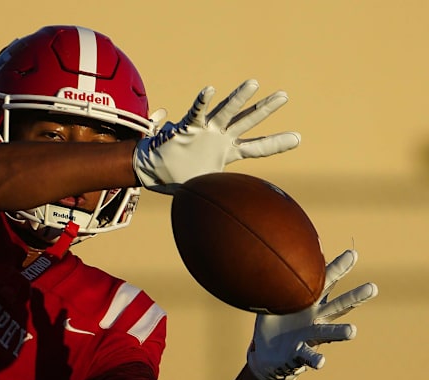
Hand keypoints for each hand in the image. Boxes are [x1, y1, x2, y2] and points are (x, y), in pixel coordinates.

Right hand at [133, 79, 299, 193]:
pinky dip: (201, 103)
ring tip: (254, 83)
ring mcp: (205, 131)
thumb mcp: (208, 187)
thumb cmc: (180, 177)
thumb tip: (233, 222)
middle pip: (247, 121)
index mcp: (227, 151)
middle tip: (284, 96)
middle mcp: (220, 137)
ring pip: (225, 112)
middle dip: (265, 109)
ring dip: (239, 98)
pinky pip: (196, 114)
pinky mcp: (187, 128)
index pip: (256, 147)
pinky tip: (209, 91)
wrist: (155, 171)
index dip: (275, 143)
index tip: (298, 138)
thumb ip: (222, 194)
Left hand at [247, 250, 378, 379]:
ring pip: (328, 332)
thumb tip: (272, 251)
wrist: (269, 352)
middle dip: (355, 297)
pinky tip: (321, 361)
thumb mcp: (273, 298)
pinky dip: (315, 359)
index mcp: (310, 301)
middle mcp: (316, 318)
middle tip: (373, 288)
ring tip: (352, 331)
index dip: (338, 268)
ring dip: (341, 332)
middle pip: (337, 305)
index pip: (325, 282)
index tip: (353, 254)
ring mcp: (309, 335)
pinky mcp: (300, 352)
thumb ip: (276, 281)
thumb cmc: (275, 321)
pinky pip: (309, 356)